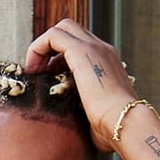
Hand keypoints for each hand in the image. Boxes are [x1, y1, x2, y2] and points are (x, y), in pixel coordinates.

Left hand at [25, 19, 136, 151]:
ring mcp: (94, 48)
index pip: (80, 47)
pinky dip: (38, 48)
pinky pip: (53, 35)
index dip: (60, 59)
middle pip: (71, 31)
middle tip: (39, 73)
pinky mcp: (82, 51)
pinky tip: (34, 70)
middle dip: (50, 48)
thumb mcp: (97, 118)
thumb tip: (75, 130)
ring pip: (62, 28)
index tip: (48, 80)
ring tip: (34, 72)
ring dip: (43, 46)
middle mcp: (103, 51)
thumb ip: (86, 114)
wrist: (125, 124)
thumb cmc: (113, 130)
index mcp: (108, 64)